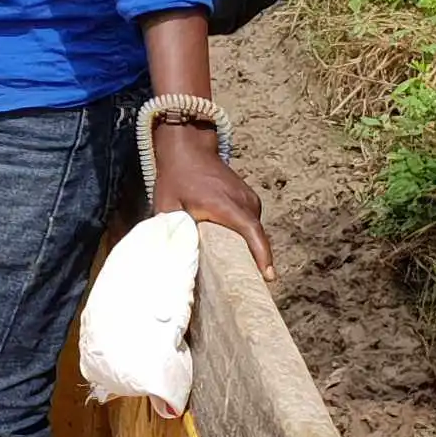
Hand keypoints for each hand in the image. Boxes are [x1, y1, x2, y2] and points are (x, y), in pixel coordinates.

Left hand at [151, 124, 273, 275]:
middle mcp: (243, 202)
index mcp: (225, 204)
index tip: (269, 276)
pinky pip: (251, 223)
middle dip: (257, 262)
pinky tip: (236, 250)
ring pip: (254, 231)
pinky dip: (247, 237)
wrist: (188, 147)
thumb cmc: (175, 177)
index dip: (261, 254)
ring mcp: (249, 199)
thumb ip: (172, 230)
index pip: (250, 231)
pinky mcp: (250, 199)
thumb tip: (170, 254)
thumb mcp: (167, 204)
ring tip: (242, 273)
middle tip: (252, 288)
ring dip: (250, 249)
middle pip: (256, 237)